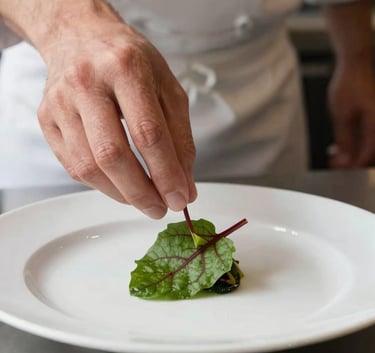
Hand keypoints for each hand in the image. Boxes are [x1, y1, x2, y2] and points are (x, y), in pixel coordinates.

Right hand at [34, 1, 196, 217]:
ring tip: (144, 200)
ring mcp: (60, 102)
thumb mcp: (167, 89)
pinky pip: (74, 166)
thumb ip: (180, 138)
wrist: (82, 38)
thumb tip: (184, 186)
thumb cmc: (130, 62)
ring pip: (89, 166)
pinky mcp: (46, 119)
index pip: (149, 133)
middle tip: (160, 208)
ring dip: (121, 194)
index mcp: (125, 68)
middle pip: (113, 154)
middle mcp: (87, 83)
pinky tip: (120, 185)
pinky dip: (102, 185)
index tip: (180, 198)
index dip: (166, 173)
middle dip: (141, 192)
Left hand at [328, 64, 374, 167]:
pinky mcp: (374, 119)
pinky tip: (341, 146)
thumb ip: (344, 138)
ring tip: (336, 155)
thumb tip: (345, 158)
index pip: (370, 151)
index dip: (357, 164)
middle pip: (371, 151)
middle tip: (336, 163)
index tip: (344, 169)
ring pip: (369, 145)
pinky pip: (368, 137)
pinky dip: (355, 144)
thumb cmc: (350, 83)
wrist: (356, 63)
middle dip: (353, 160)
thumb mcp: (341, 114)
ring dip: (353, 153)